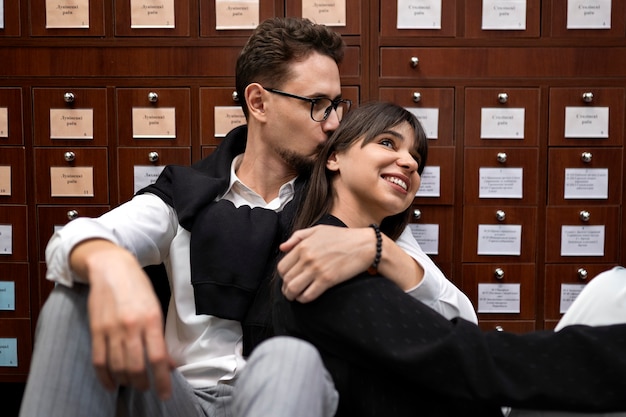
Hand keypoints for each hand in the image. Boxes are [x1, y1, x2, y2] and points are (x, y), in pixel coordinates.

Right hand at [72, 240, 174, 399]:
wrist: (111, 268)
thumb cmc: (138, 286)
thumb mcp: (156, 306)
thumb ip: (159, 334)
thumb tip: (168, 362)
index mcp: (151, 319)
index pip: (158, 358)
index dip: (163, 380)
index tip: (165, 393)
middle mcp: (131, 326)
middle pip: (137, 367)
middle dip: (144, 384)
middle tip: (148, 388)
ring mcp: (111, 329)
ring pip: (118, 367)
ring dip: (127, 381)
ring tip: (133, 384)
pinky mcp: (96, 330)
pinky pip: (99, 361)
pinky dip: (105, 377)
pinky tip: (112, 384)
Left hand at [277, 225, 372, 302]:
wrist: (364, 245)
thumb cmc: (342, 237)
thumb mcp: (318, 230)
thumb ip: (297, 237)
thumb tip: (282, 248)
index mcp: (303, 246)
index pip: (282, 266)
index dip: (283, 276)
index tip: (287, 279)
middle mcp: (307, 258)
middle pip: (286, 279)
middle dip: (285, 288)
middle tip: (290, 291)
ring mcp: (317, 270)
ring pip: (293, 289)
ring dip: (292, 295)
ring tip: (295, 296)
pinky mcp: (328, 280)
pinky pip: (308, 295)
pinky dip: (304, 299)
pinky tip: (306, 297)